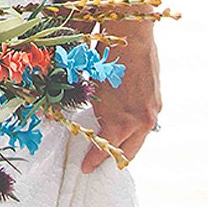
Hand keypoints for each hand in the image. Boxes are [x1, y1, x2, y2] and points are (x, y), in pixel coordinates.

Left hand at [82, 24, 161, 172]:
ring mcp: (152, 113)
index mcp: (121, 123)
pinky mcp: (157, 102)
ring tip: (113, 148)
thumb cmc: (107, 62)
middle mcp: (140, 123)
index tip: (86, 167)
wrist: (133, 39)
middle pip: (128, 153)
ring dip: (126, 144)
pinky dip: (135, 128)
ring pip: (139, 139)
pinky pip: (146, 123)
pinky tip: (126, 126)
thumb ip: (76, 107)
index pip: (105, 151)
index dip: (94, 161)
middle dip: (114, 160)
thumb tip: (50, 117)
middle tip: (101, 164)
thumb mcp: (88, 88)